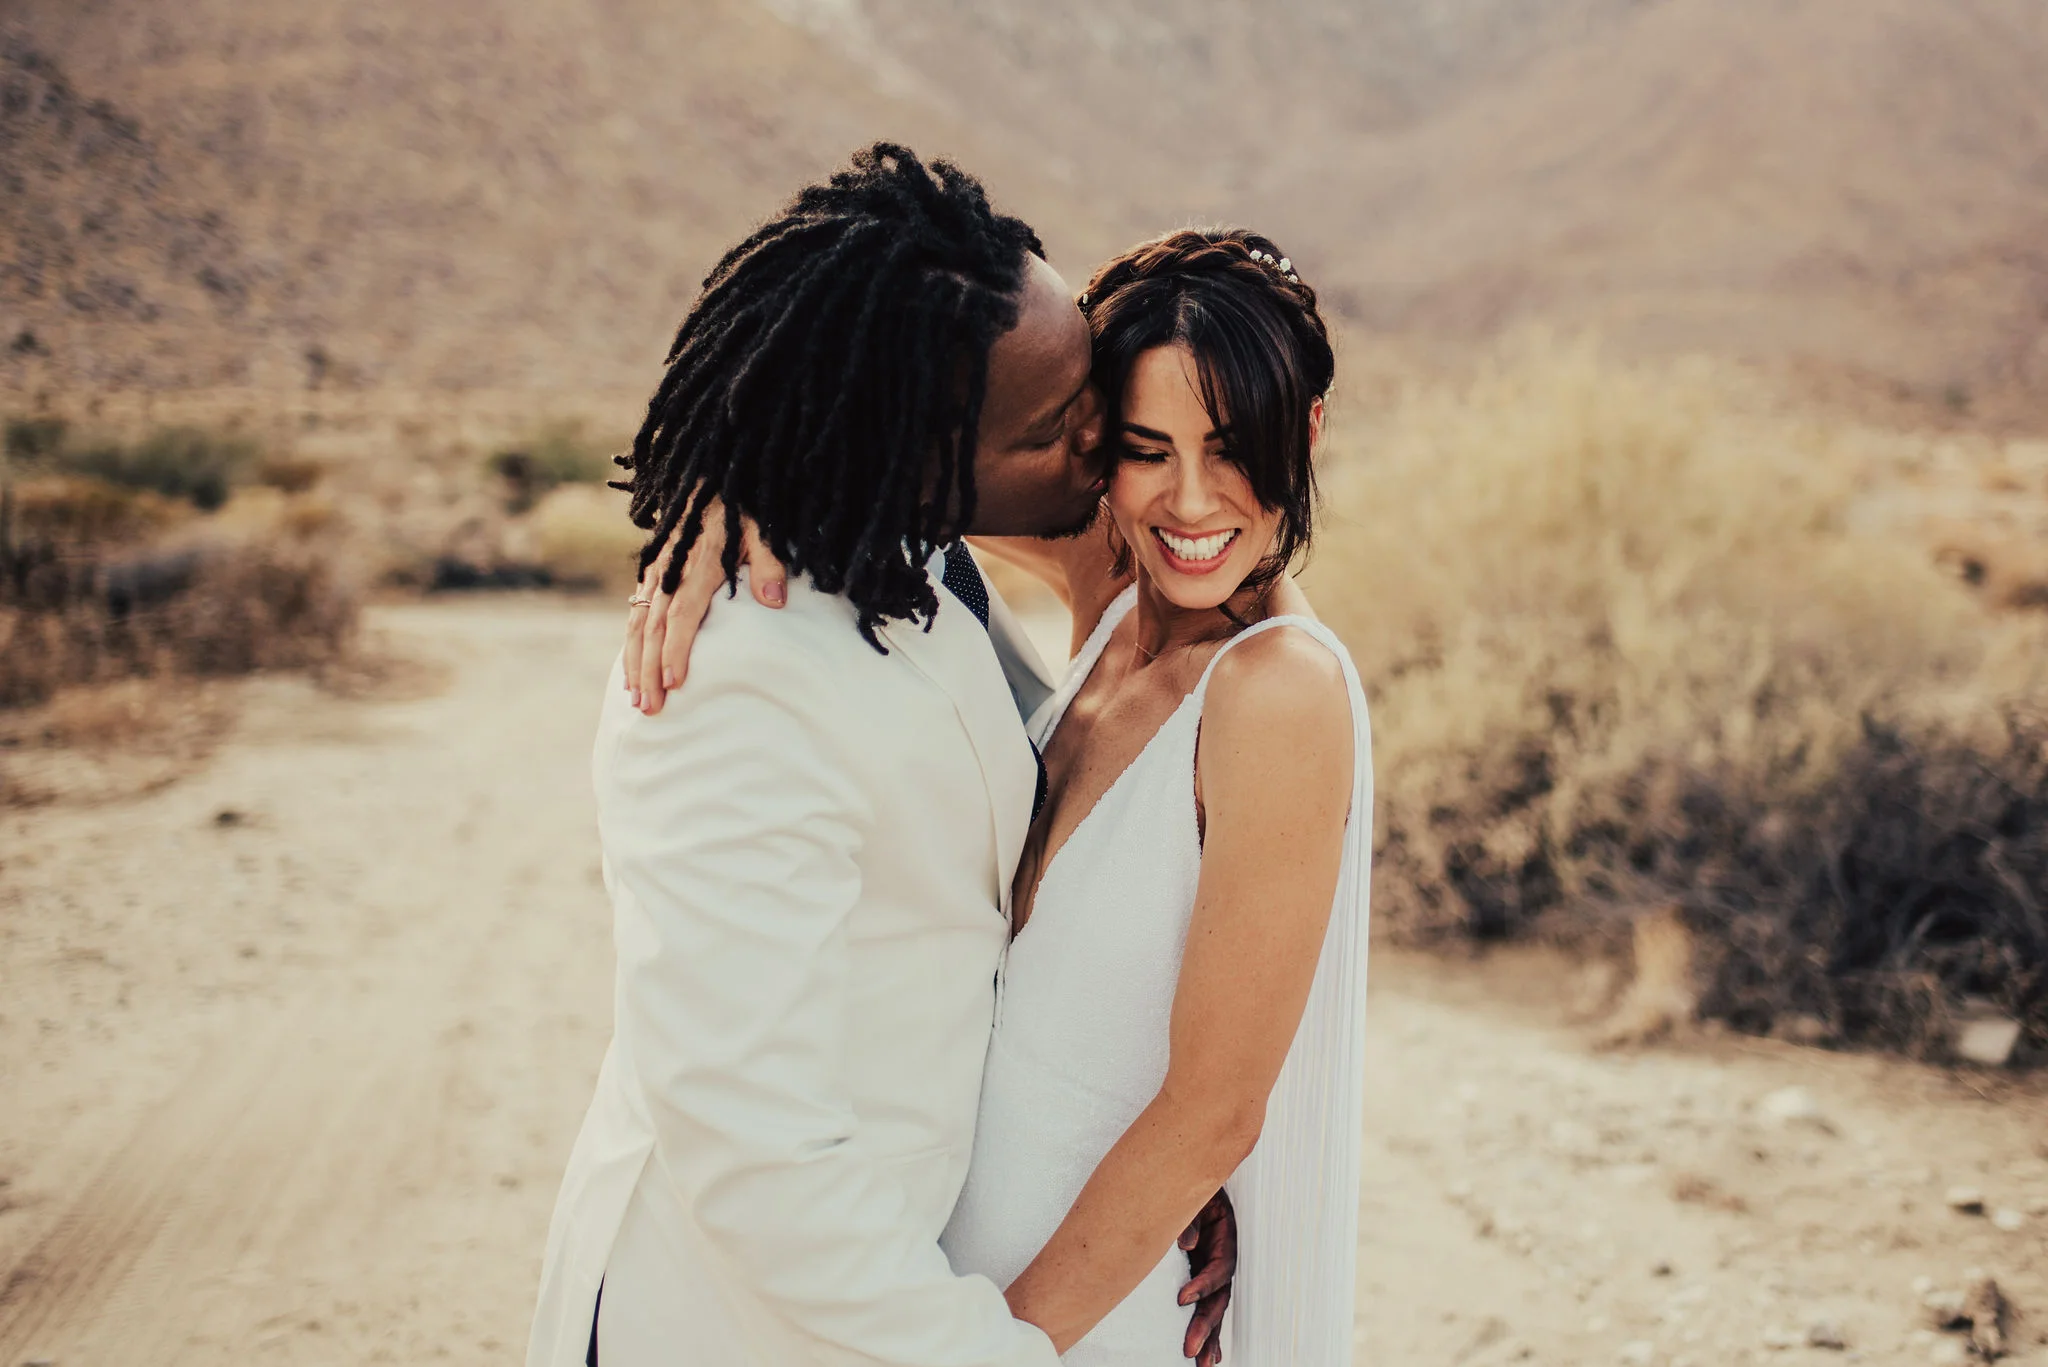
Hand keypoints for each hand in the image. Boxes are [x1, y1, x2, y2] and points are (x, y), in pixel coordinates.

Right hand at [624, 499, 788, 713]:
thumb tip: (775, 600)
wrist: (707, 474)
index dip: (676, 649)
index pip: (683, 614)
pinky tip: (631, 671)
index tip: (674, 682)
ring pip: (637, 624)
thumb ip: (768, 563)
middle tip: (650, 709)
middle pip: (653, 629)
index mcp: (700, 564)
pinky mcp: (650, 574)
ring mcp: (656, 573)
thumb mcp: (762, 528)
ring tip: (635, 700)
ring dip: (634, 664)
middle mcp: (671, 572)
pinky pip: (634, 614)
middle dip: (649, 671)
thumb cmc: (741, 506)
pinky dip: (630, 645)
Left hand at [1177, 1189, 1234, 1365]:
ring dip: (1209, 1336)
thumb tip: (1186, 1243)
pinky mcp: (1201, 1275)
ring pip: (1214, 1308)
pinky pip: (1207, 1305)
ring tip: (1203, 1364)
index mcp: (1224, 1238)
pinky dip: (1209, 1331)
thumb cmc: (1194, 1187)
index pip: (1219, 1268)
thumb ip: (1191, 1217)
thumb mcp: (1195, 1195)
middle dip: (1205, 1326)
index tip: (1182, 1298)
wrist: (1189, 1175)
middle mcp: (1222, 1259)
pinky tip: (1210, 1354)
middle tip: (1191, 1350)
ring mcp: (1212, 1270)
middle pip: (1218, 1298)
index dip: (1203, 1285)